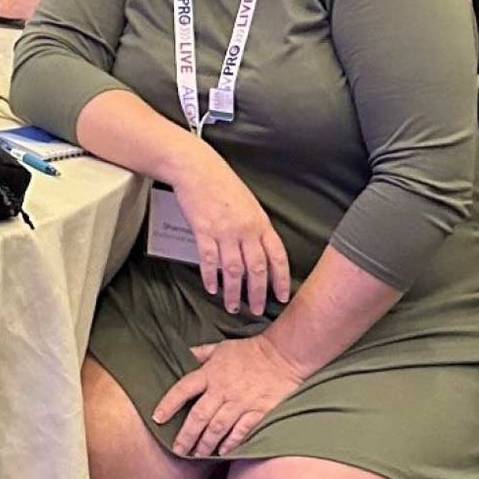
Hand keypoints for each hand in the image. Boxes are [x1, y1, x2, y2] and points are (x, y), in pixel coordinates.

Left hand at [155, 333, 308, 459]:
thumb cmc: (249, 351)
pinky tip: (222, 452)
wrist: (283, 356)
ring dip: (205, 443)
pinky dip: (230, 443)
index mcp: (210, 373)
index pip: (183, 389)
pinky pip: (241, 431)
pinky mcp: (259, 412)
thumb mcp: (220, 348)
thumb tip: (183, 355)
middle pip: (199, 416)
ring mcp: (241, 402)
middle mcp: (223, 390)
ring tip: (197, 454)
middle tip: (177, 450)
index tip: (157, 418)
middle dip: (186, 435)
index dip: (168, 404)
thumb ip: (200, 354)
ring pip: (218, 427)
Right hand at [171, 146, 292, 316]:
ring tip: (232, 306)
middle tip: (256, 310)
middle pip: (257, 269)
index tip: (282, 296)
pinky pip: (209, 260)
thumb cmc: (222, 182)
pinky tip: (211, 288)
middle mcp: (246, 229)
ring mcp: (224, 231)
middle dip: (258, 293)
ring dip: (233, 292)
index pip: (277, 256)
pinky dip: (210, 277)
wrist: (196, 167)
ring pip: (233, 269)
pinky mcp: (203, 230)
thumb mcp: (249, 203)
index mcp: (260, 222)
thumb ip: (256, 227)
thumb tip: (260, 249)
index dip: (281, 279)